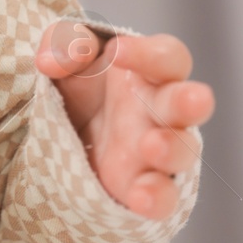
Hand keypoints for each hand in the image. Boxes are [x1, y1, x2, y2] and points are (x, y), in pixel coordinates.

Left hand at [36, 20, 214, 219]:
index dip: (149, 53)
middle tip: (191, 99)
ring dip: (173, 149)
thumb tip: (51, 61)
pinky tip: (140, 198)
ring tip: (151, 146)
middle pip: (188, 104)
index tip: (117, 52)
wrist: (64, 130)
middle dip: (191, 102)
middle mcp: (161, 110)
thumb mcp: (65, 54)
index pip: (167, 57)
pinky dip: (157, 198)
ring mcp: (157, 150)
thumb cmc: (79, 83)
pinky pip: (163, 197)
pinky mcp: (141, 185)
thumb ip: (64, 44)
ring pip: (182, 151)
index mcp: (150, 72)